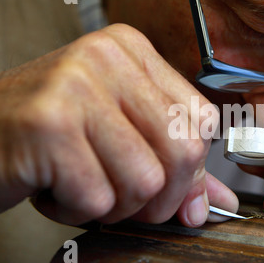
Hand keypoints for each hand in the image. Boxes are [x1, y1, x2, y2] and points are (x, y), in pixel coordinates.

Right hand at [0, 24, 237, 226]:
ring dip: (116, 205)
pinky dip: (77, 211)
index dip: (190, 169)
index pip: (202, 120)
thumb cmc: (50, 133)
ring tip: (83, 186)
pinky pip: (98, 199)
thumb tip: (215, 207)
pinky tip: (54, 189)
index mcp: (131, 51)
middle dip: (160, 197)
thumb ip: (173, 168)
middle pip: (183, 151)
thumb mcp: (119, 134)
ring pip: (145, 181)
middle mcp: (106, 58)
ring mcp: (76, 87)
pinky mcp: (48, 125)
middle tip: (126, 198)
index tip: (167, 186)